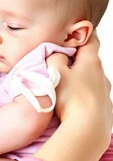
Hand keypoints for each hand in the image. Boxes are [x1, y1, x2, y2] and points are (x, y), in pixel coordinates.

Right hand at [47, 32, 111, 147]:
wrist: (88, 130)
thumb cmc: (70, 97)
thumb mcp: (55, 71)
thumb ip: (55, 56)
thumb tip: (60, 52)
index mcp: (91, 62)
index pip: (91, 39)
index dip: (83, 33)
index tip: (76, 31)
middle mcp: (102, 74)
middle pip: (90, 59)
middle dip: (77, 57)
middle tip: (61, 60)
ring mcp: (105, 92)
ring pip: (91, 77)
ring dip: (80, 76)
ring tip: (65, 83)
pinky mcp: (105, 107)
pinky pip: (93, 93)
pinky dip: (84, 91)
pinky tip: (74, 100)